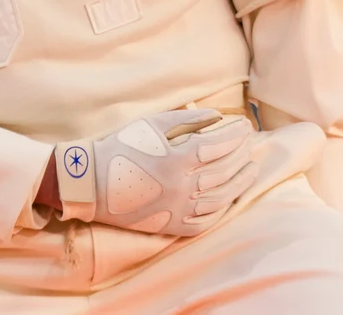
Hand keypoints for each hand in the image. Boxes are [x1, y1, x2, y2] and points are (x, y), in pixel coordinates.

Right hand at [53, 108, 256, 235]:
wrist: (92, 182)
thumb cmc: (121, 147)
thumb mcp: (153, 124)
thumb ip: (188, 119)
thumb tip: (218, 116)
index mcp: (176, 160)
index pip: (218, 146)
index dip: (236, 136)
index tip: (246, 127)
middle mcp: (181, 187)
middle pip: (224, 171)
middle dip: (241, 156)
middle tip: (250, 145)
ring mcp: (178, 210)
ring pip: (221, 198)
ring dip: (240, 183)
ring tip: (251, 170)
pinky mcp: (172, 226)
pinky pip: (206, 221)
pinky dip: (222, 209)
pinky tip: (230, 198)